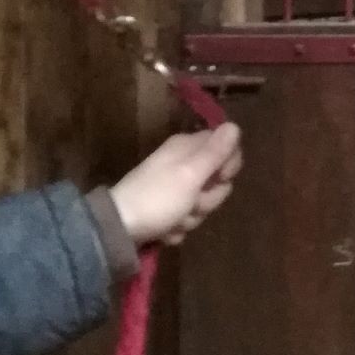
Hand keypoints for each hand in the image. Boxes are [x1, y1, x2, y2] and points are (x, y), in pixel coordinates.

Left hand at [110, 123, 242, 246]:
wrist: (119, 228)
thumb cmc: (158, 198)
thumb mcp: (191, 174)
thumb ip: (215, 152)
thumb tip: (235, 125)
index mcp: (187, 147)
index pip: (226, 147)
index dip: (229, 165)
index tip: (220, 177)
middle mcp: (181, 163)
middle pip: (216, 180)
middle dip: (208, 197)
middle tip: (191, 201)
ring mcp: (173, 187)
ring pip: (203, 202)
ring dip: (192, 216)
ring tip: (174, 218)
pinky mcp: (167, 208)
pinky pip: (186, 217)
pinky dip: (178, 226)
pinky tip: (165, 228)